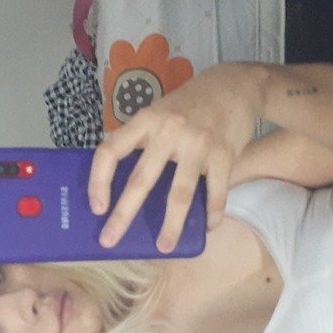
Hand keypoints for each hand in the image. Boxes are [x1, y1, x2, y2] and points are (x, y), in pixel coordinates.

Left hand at [88, 64, 264, 251]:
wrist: (235, 85)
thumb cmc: (192, 103)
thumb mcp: (160, 111)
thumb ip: (144, 139)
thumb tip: (128, 183)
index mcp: (146, 120)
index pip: (110, 151)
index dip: (98, 181)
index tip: (96, 207)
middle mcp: (169, 131)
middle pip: (141, 180)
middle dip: (123, 215)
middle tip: (110, 240)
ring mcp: (198, 144)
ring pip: (180, 194)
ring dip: (171, 225)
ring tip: (164, 246)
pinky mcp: (224, 154)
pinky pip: (215, 192)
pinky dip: (211, 213)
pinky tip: (208, 226)